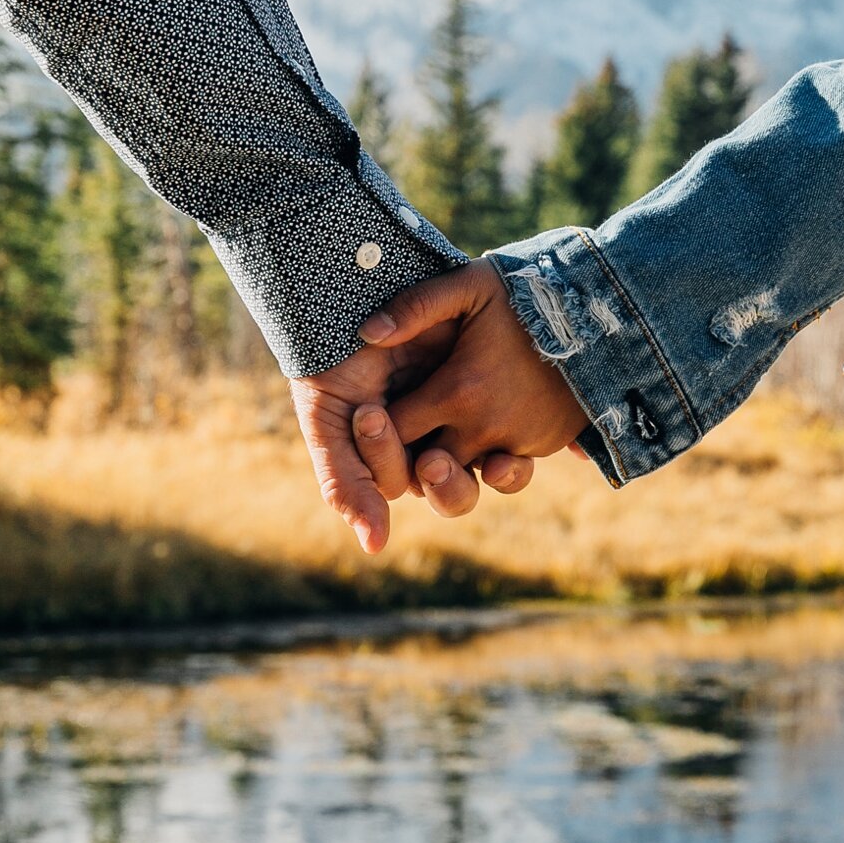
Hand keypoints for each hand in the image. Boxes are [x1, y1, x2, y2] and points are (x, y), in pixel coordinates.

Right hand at [289, 321, 533, 556]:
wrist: (361, 294)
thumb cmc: (335, 362)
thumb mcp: (330, 422)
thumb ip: (346, 483)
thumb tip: (375, 548)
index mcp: (392, 460)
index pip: (400, 483)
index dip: (388, 461)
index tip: (372, 414)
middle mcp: (432, 449)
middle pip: (452, 494)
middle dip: (445, 484)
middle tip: (432, 460)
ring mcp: (467, 429)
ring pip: (485, 478)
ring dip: (481, 477)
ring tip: (473, 461)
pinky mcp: (496, 401)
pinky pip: (514, 452)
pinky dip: (511, 463)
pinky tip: (503, 456)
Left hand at [355, 260, 588, 476]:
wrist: (606, 312)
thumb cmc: (528, 292)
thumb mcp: (469, 285)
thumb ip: (415, 306)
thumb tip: (366, 334)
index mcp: (456, 392)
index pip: (395, 431)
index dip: (378, 429)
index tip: (376, 412)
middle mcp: (484, 428)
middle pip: (427, 471)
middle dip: (411, 462)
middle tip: (407, 438)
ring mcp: (517, 442)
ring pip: (469, 478)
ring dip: (454, 469)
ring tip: (445, 447)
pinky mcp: (543, 446)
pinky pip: (505, 466)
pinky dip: (492, 455)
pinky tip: (486, 428)